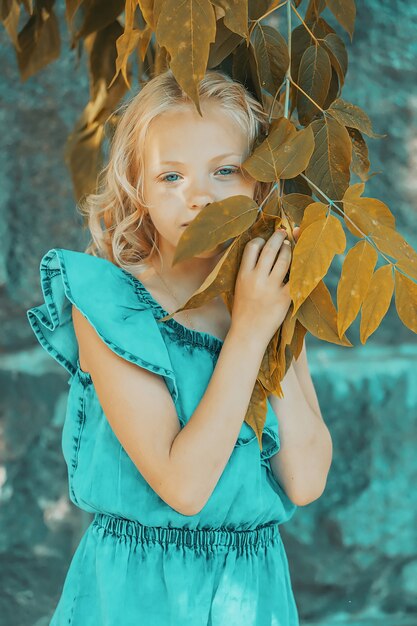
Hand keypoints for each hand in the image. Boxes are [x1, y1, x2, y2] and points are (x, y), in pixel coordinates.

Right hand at [231, 225, 299, 344]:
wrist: (248, 333)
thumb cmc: (243, 310)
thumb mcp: (239, 287)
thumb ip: (248, 270)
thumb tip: (260, 249)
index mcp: (243, 275)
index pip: (252, 247)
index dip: (260, 239)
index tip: (264, 239)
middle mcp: (257, 279)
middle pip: (270, 249)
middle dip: (278, 237)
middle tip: (283, 232)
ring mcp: (271, 288)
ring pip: (284, 259)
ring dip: (289, 249)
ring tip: (290, 246)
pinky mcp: (285, 298)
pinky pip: (296, 277)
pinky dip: (299, 268)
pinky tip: (301, 263)